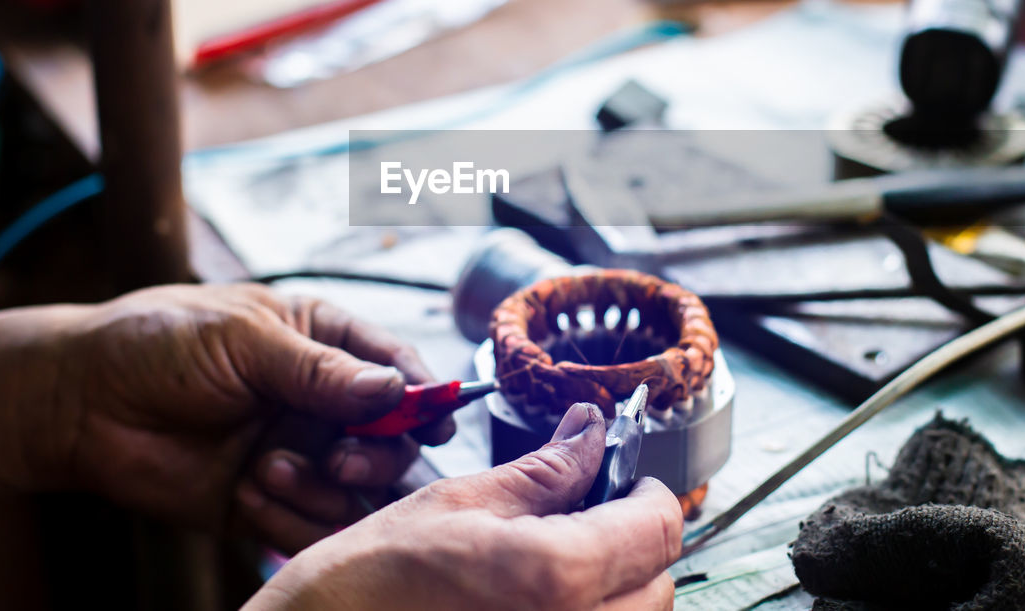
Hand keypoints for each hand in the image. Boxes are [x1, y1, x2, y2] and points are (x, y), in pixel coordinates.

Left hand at [0, 283, 451, 551]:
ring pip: (357, 487)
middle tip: (342, 461)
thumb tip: (396, 388)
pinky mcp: (268, 500)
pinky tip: (249, 493)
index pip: (395, 366)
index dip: (424, 393)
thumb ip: (320, 370)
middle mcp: (319, 400)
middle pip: (392, 436)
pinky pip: (311, 523)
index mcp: (321, 342)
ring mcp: (297, 451)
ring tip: (267, 471)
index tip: (436, 419)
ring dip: (325, 488)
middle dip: (377, 453)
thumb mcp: (243, 340)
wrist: (81, 404)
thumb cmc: (159, 344)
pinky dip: (291, 517)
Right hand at [246, 402, 682, 610]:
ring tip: (553, 565)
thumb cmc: (365, 585)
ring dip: (615, 589)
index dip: (648, 492)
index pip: (659, 528)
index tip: (624, 479)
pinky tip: (534, 603)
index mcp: (555, 576)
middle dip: (634, 544)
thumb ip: (542, 471)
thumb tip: (591, 429)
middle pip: (658, 585)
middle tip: (585, 518)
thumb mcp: (455, 503)